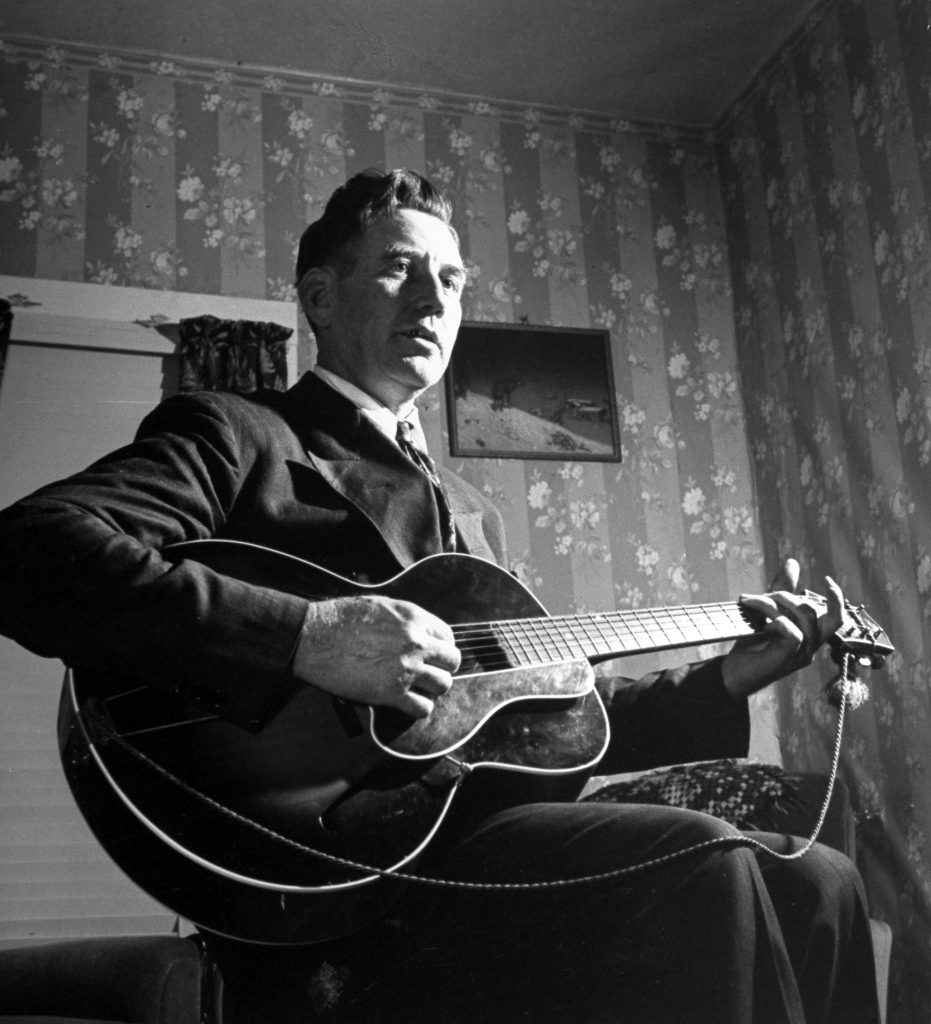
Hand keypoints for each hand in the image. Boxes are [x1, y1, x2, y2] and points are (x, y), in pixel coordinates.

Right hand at [293, 595, 459, 717]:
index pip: (447, 635)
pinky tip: (408, 703)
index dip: (441, 647)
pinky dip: (419, 708)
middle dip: (442, 667)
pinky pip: (422, 708)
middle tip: (429, 671)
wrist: (312, 637)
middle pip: (452, 661)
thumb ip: (405, 619)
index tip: (433, 654)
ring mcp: (406, 668)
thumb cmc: (339, 618)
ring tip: (419, 688)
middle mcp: (416, 642)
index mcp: (414, 617)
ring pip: (443, 685)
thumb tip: (418, 630)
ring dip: (432, 688)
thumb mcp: (380, 606)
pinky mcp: (391, 693)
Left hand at [722, 558, 843, 698]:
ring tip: (751, 603)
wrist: (731, 673)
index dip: (837, 599)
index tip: (827, 579)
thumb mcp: (766, 612)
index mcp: (810, 636)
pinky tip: (762, 620)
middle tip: (761, 596)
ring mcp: (799, 655)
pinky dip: (778, 620)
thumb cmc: (751, 643)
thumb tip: (793, 562)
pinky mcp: (785, 660)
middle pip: (817, 613)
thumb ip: (782, 589)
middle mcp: (810, 646)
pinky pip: (794, 634)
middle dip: (788, 596)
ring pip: (803, 619)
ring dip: (775, 603)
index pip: (836, 618)